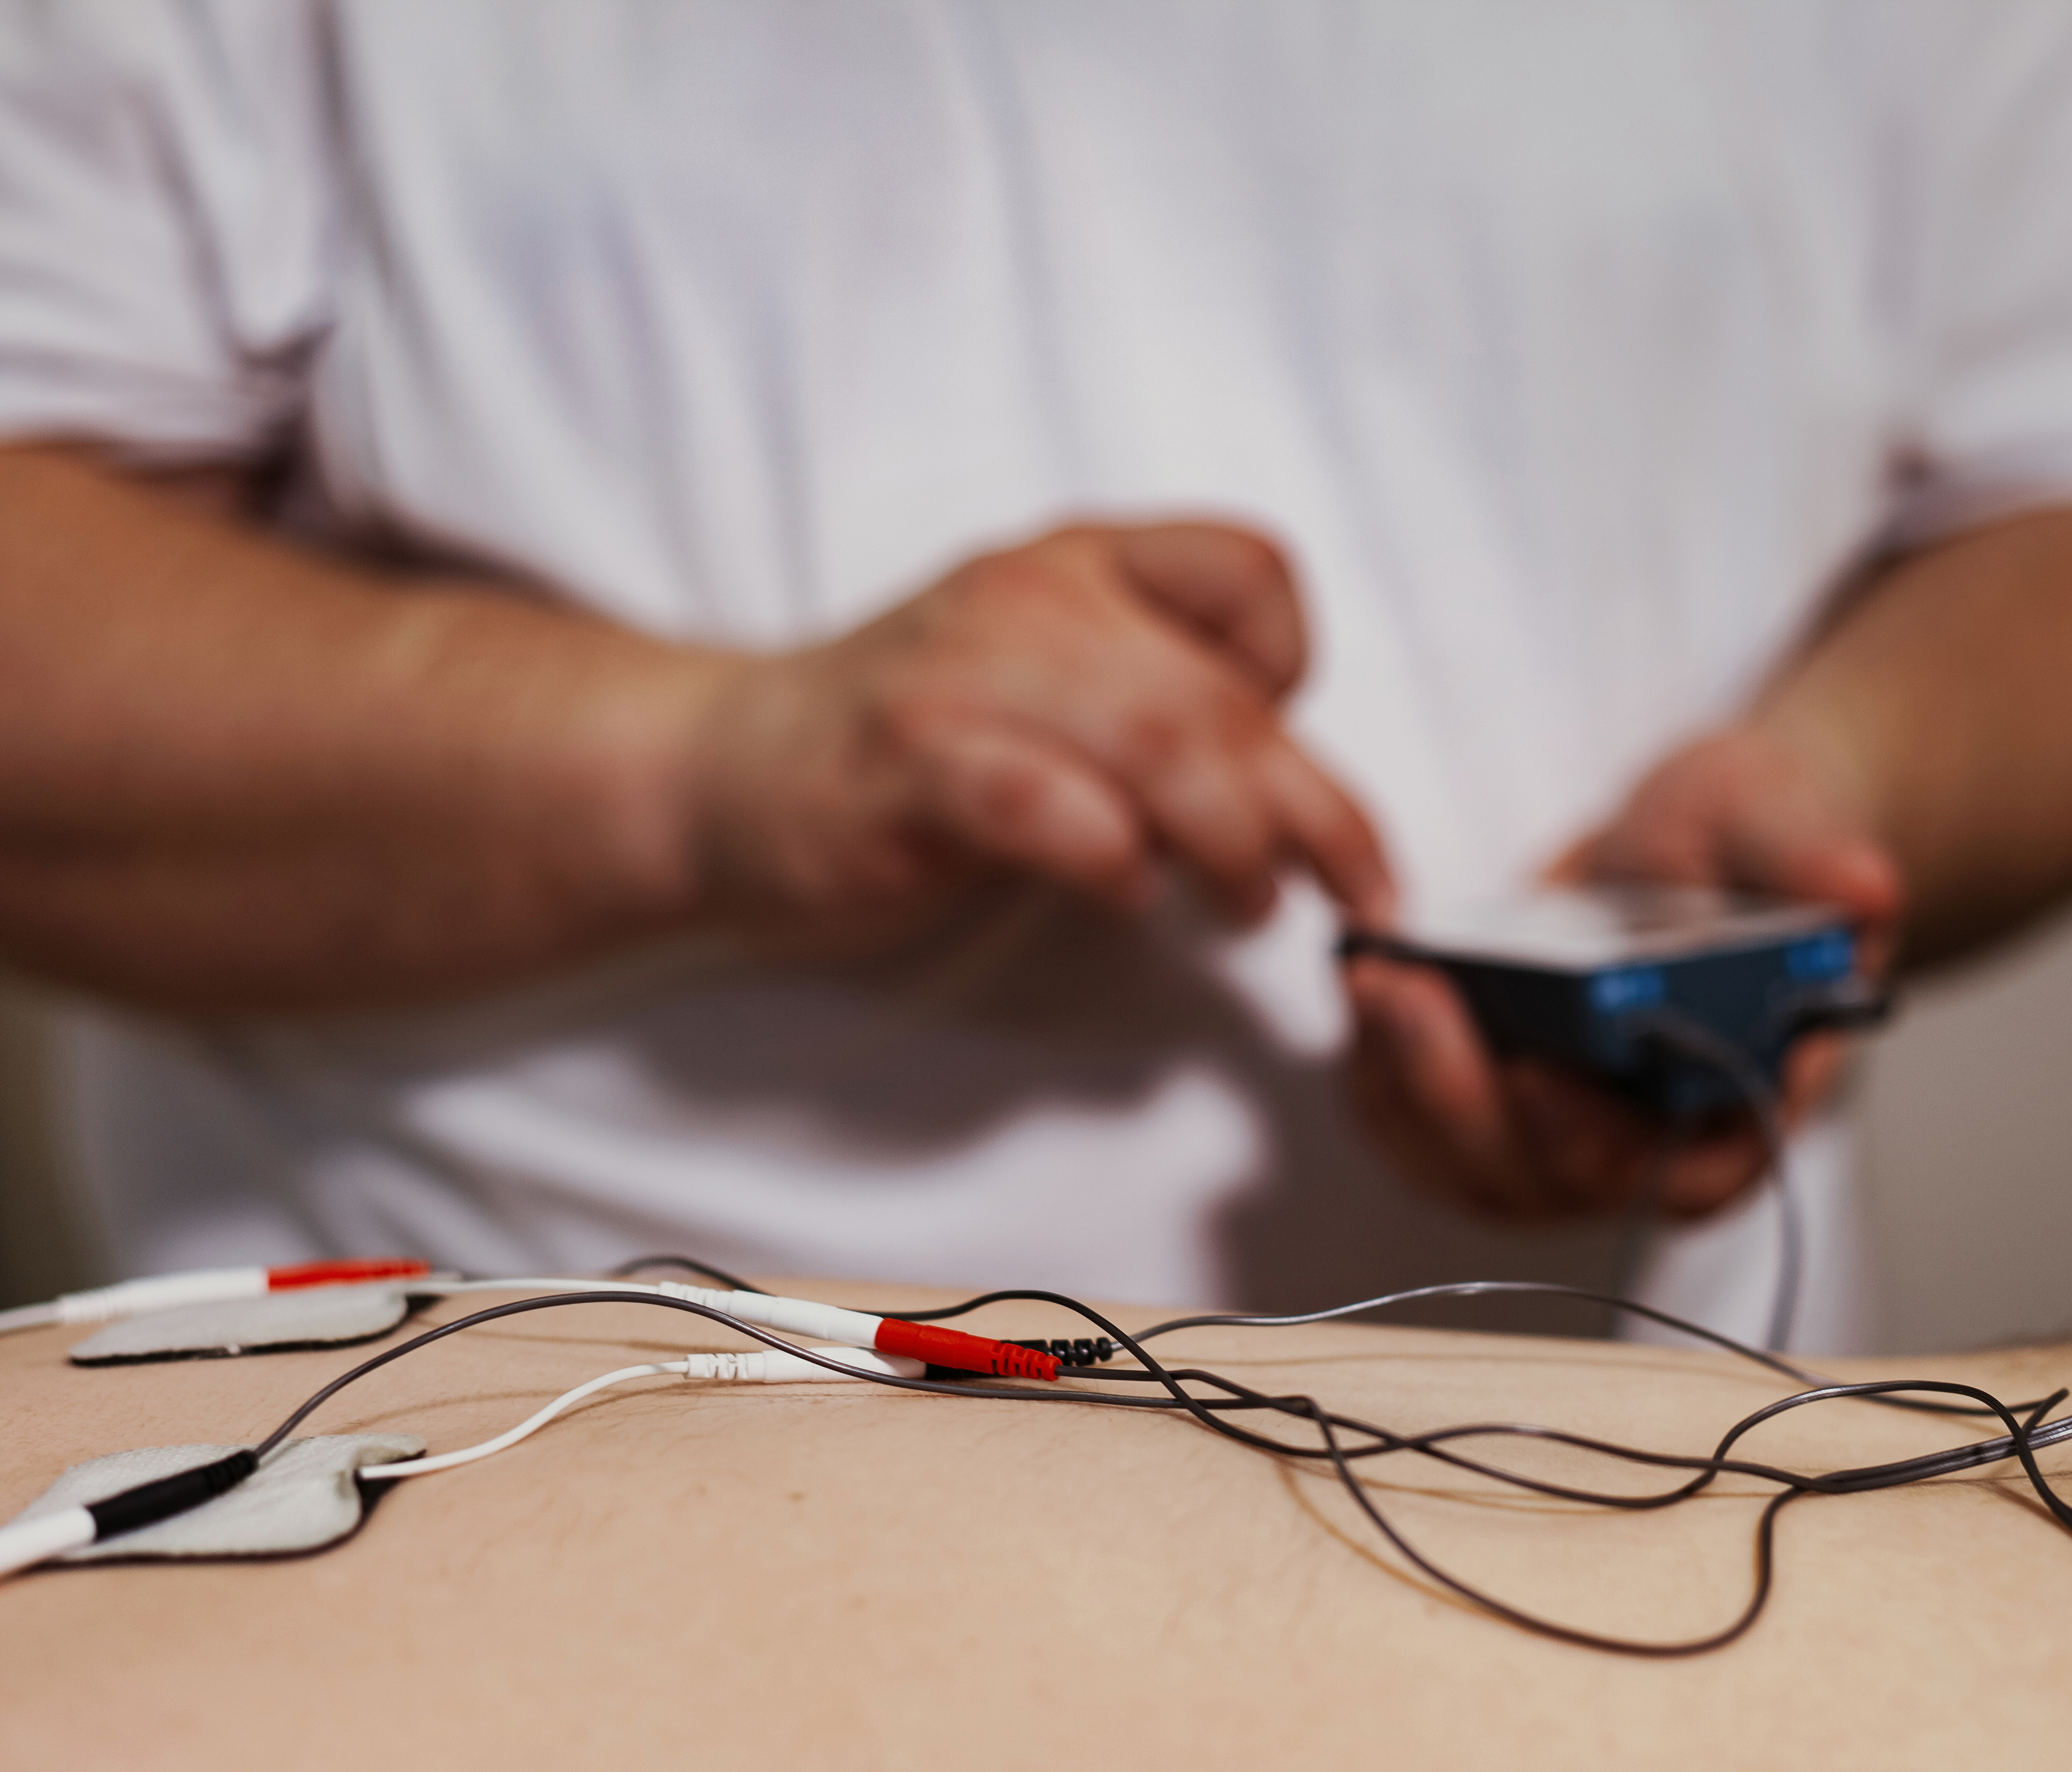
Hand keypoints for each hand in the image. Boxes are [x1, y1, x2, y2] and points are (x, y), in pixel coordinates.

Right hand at [681, 522, 1392, 953]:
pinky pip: (1037, 804)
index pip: (1247, 569)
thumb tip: (1292, 795)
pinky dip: (1104, 856)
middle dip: (1311, 808)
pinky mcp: (904, 771)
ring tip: (1246, 906)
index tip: (1285, 752)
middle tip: (1353, 888)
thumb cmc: (908, 747)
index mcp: (1079, 566)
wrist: (718, 773)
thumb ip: (1163, 709)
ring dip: (1229, 840)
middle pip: (1218, 694)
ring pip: (1151, 741)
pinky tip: (1123, 893)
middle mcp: (1027, 601)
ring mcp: (959, 682)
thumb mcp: (1052, 684)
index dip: (1293, 663)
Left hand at [1344, 721, 1898, 1222]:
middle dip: (1462, 1100)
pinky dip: (1382, 1078)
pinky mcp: (1504, 1100)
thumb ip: (1813, 854)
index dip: (1599, 1141)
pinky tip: (1364, 995)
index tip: (1534, 1071)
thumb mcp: (1783, 821)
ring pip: (1472, 1169)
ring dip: (1406, 1092)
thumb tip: (1864, 886)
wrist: (1700, 839)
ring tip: (1373, 983)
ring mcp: (1571, 1129)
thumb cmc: (1752, 840)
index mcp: (1748, 1098)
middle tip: (1405, 997)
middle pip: (1547, 1181)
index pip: (1678, 1173)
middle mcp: (1655, 1138)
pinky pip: (1425, 1130)